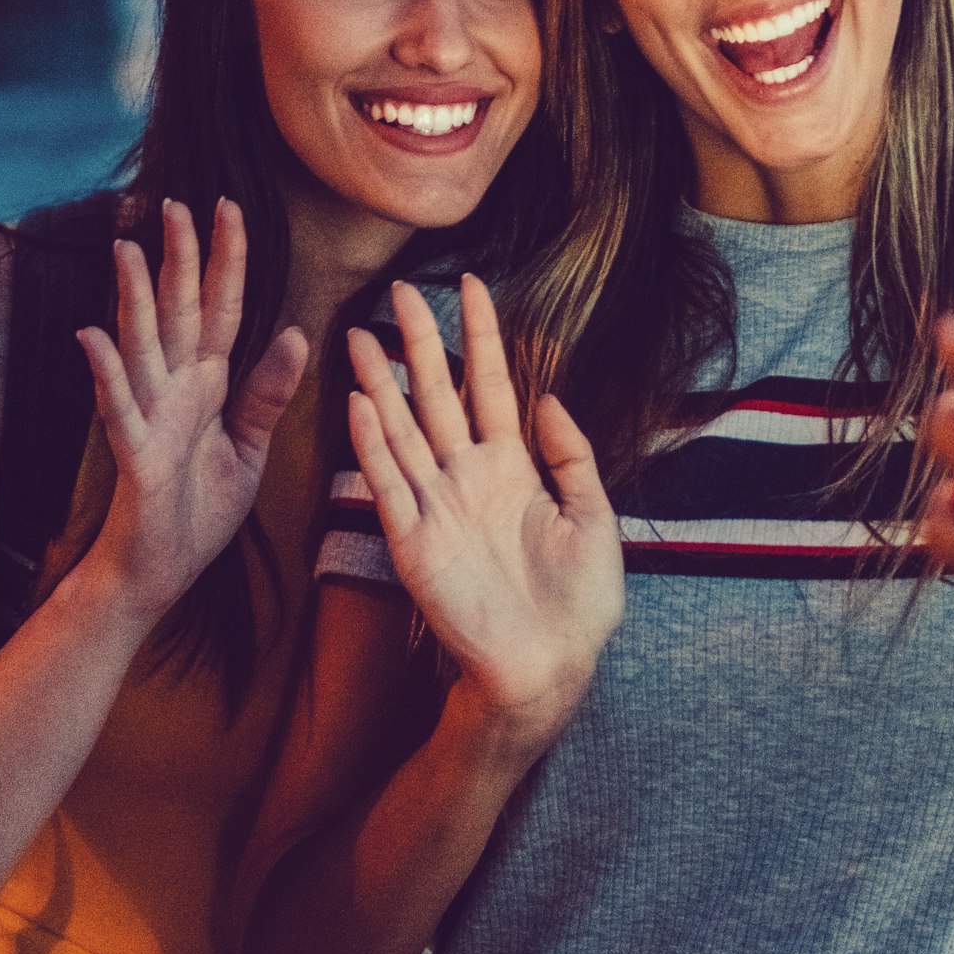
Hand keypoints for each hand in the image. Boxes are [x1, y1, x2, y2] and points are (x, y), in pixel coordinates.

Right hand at [76, 199, 308, 612]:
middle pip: (179, 312)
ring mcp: (150, 418)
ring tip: (127, 249)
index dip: (226, 261)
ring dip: (135, 299)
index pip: (221, 309)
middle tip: (176, 203)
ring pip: (142, 346)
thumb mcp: (248, 450)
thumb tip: (294, 333)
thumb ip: (267, 394)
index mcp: (206, 385)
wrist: (160, 572)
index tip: (232, 208)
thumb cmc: (197, 512)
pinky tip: (91, 334)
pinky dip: (106, 372)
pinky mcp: (134, 454)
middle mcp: (175, 391)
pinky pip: (119, 407)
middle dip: (179, 258)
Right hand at [343, 276, 622, 746]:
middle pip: (436, 396)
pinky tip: (360, 403)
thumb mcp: (594, 518)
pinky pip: (388, 483)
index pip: (491, 386)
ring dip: (379, 383)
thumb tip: (551, 398)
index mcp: (513, 469)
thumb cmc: (579, 602)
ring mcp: (437, 506)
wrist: (551, 666)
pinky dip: (372, 443)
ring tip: (358, 335)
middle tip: (400, 290)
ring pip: (402, 430)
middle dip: (418, 343)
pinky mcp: (413, 541)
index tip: (472, 287)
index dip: (481, 337)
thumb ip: (573, 456)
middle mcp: (467, 479)